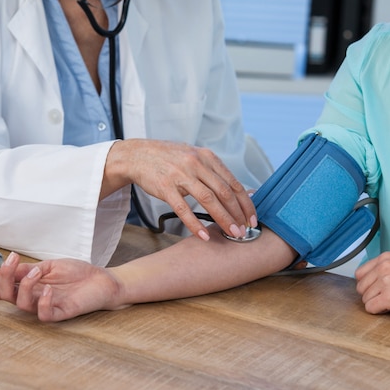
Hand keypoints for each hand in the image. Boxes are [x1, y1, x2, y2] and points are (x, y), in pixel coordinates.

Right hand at [0, 252, 125, 321]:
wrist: (101, 280)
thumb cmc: (77, 273)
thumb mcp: (50, 265)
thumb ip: (29, 268)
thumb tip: (8, 267)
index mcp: (28, 286)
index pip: (2, 287)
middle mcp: (33, 297)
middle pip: (4, 296)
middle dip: (2, 278)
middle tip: (13, 261)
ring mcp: (46, 306)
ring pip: (20, 305)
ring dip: (24, 285)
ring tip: (37, 271)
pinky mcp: (61, 313)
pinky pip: (44, 315)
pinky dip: (42, 302)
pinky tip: (49, 288)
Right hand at [103, 139, 256, 239]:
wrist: (138, 155)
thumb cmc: (168, 159)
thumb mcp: (195, 157)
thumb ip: (214, 173)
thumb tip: (239, 191)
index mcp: (207, 157)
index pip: (233, 183)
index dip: (245, 203)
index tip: (251, 218)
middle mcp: (196, 164)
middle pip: (224, 192)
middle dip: (238, 214)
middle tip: (244, 230)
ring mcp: (181, 175)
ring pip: (208, 200)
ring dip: (223, 219)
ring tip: (231, 233)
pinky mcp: (165, 187)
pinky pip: (183, 209)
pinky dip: (195, 223)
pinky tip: (203, 235)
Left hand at [355, 252, 389, 319]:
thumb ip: (383, 271)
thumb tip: (363, 283)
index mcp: (386, 257)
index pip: (359, 274)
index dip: (368, 285)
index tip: (380, 290)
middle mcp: (384, 266)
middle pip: (360, 287)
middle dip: (372, 296)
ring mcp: (386, 281)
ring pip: (365, 299)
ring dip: (378, 304)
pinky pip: (370, 308)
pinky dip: (380, 312)